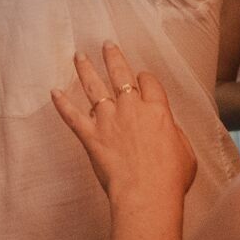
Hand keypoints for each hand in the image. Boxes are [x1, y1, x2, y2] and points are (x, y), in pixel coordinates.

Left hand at [52, 44, 193, 233]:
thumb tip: (166, 126)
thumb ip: (173, 133)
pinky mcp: (91, 135)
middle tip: (106, 44)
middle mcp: (131, 109)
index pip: (149, 82)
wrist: (147, 195)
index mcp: (157, 111)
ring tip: (78, 56)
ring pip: (93, 87)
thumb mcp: (185, 152)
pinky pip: (72, 115)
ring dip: (85, 69)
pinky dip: (61, 104)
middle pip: (119, 74)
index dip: (145, 77)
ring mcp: (108, 120)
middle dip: (112, 57)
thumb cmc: (171, 179)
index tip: (141, 77)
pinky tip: (54, 92)